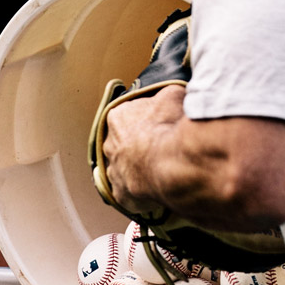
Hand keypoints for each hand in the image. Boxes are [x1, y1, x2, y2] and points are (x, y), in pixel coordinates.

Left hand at [102, 84, 186, 212]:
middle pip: (124, 142)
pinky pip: (128, 192)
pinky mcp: (121, 192)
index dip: (146, 120)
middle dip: (140, 145)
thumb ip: (169, 93)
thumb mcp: (174, 97)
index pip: (129, 115)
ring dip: (138, 168)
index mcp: (118, 117)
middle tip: (160, 148)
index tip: (159, 125)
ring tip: (159, 170)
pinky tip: (153, 190)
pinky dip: (139, 191)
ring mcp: (113, 169)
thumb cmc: (169, 129)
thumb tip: (173, 92)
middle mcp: (110, 143)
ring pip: (124, 168)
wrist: (171, 164)